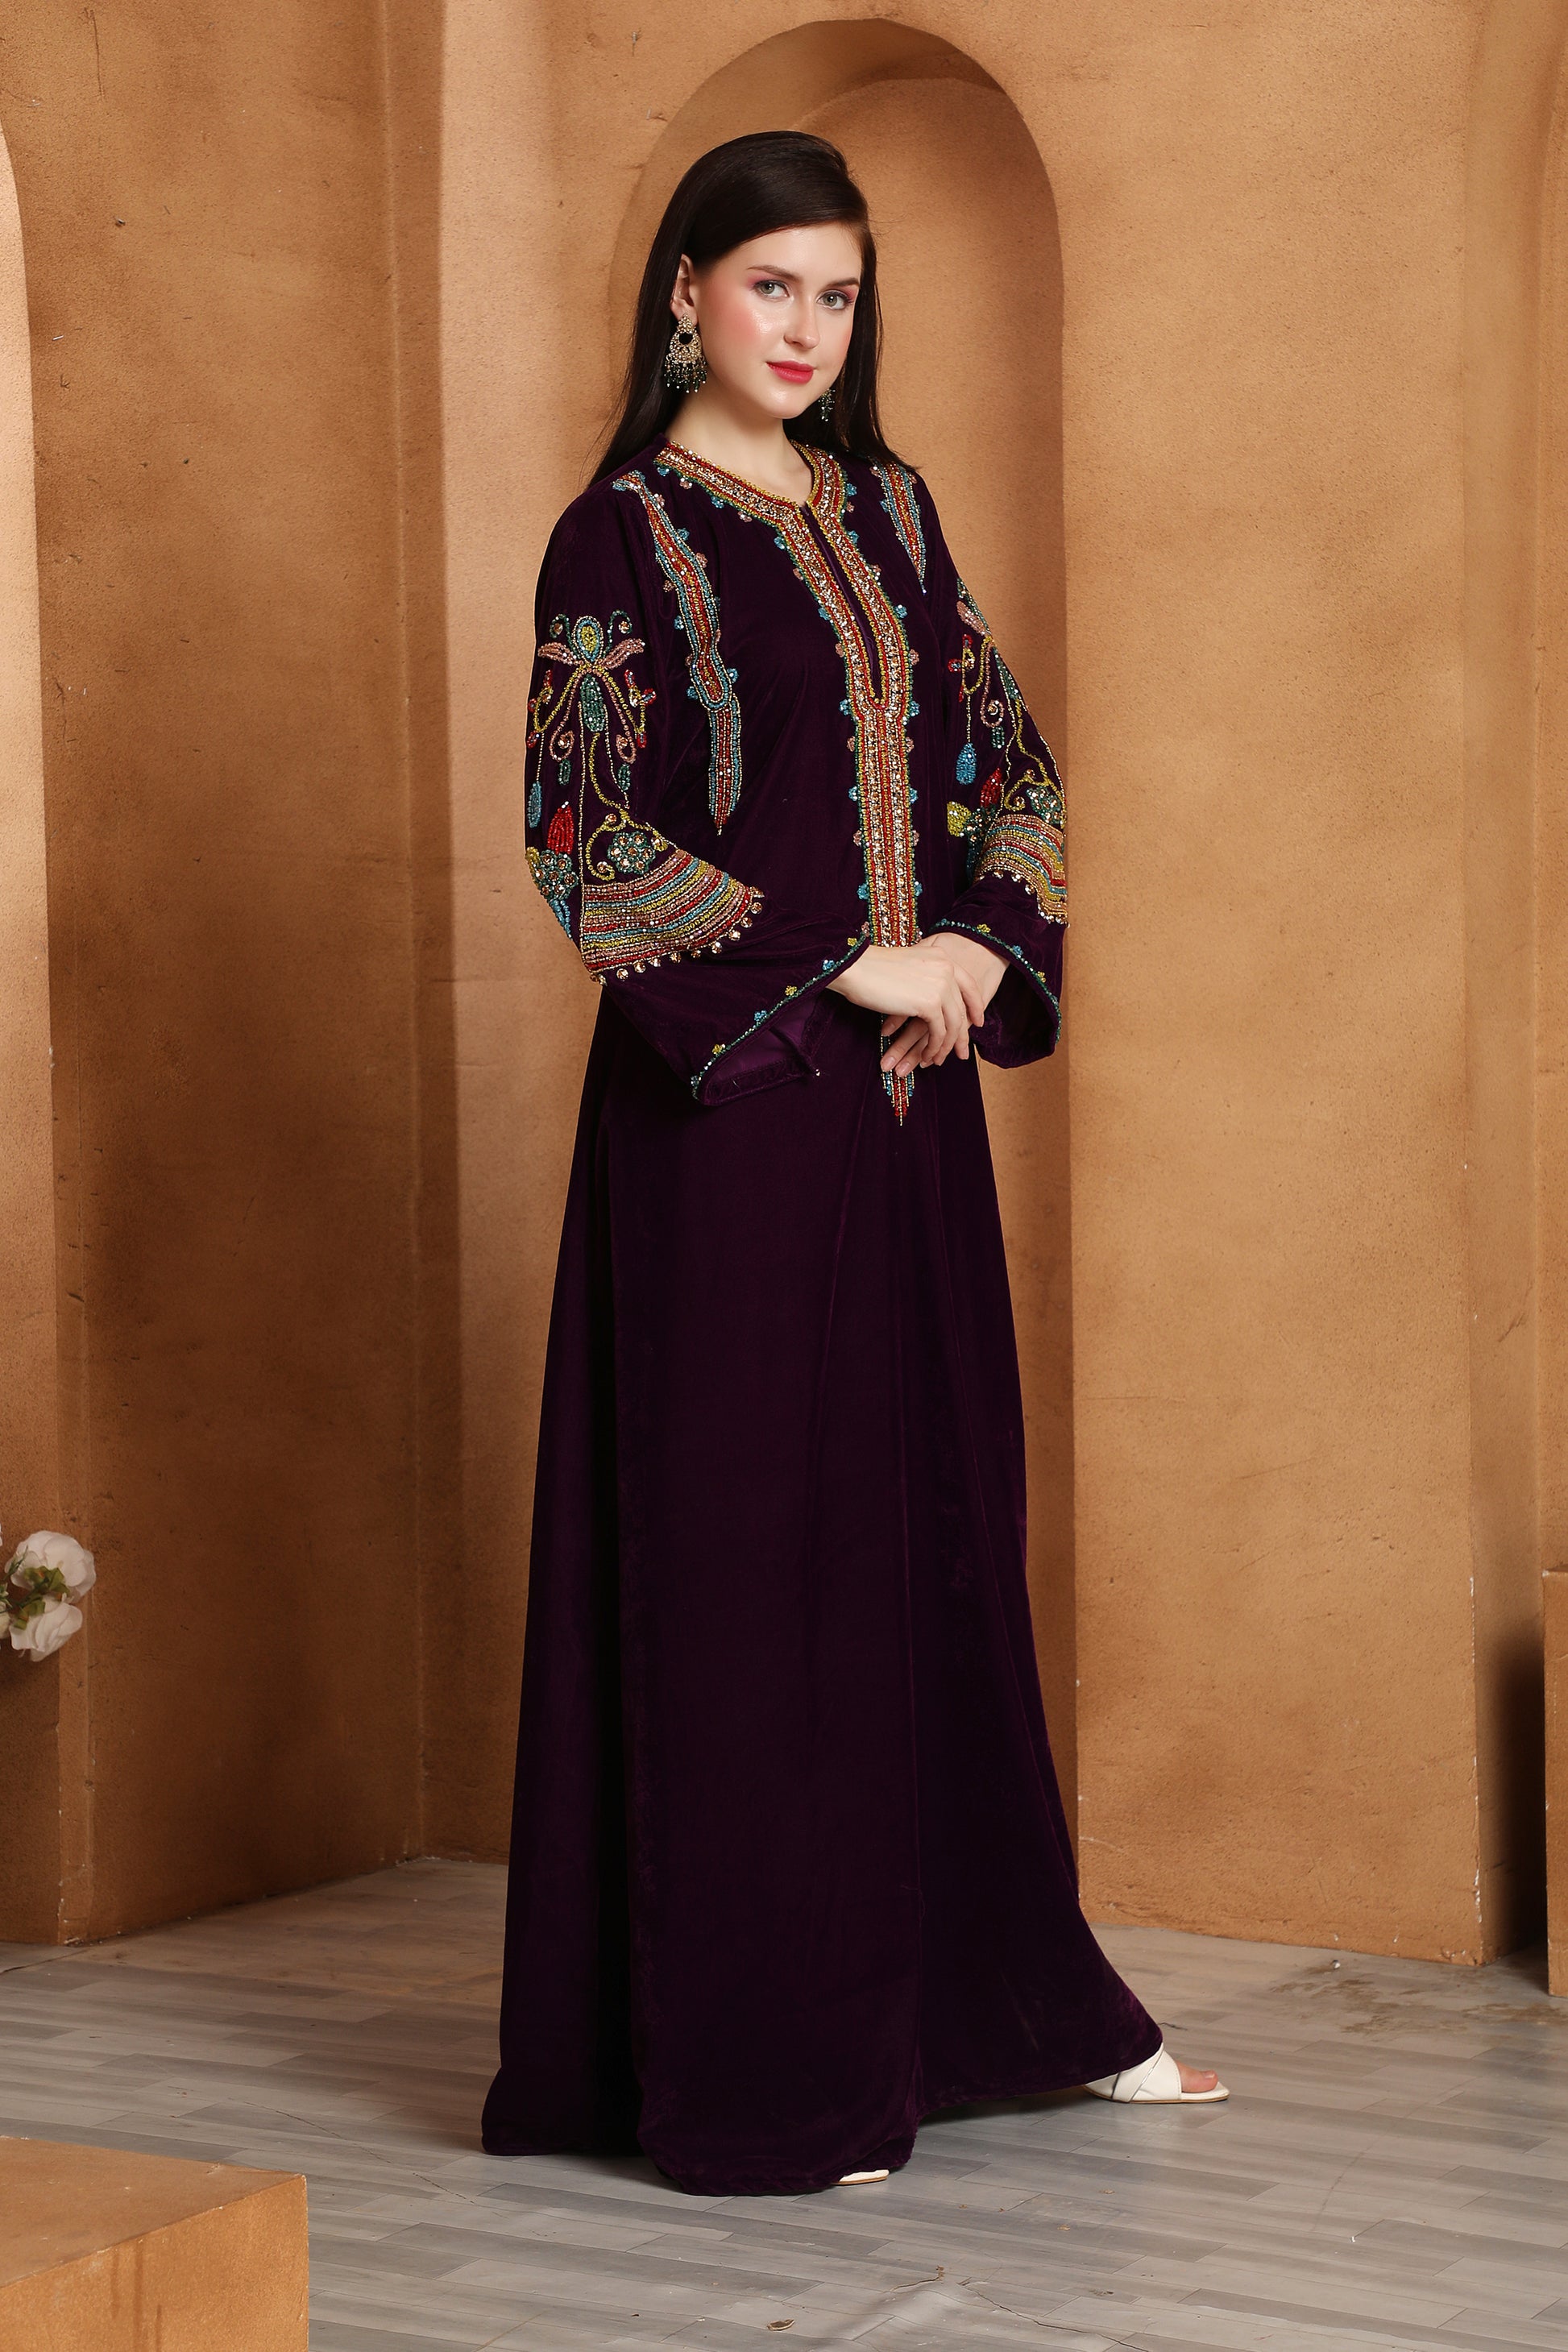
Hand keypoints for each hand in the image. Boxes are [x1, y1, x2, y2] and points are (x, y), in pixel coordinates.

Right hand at [827, 937, 998, 1077]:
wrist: (856, 967)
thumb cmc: (871, 969)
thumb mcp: (908, 968)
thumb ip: (924, 978)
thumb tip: (930, 1003)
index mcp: (941, 956)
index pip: (968, 984)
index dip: (975, 1005)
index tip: (977, 1021)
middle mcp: (946, 968)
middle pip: (962, 1007)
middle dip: (962, 1034)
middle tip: (962, 1052)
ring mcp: (941, 985)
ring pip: (953, 1024)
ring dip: (945, 1046)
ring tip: (938, 1060)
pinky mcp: (930, 1003)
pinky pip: (939, 1033)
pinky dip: (934, 1048)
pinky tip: (927, 1057)